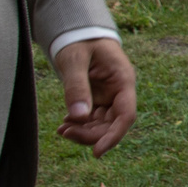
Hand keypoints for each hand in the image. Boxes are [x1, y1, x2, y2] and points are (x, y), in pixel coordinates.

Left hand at [51, 36, 137, 154]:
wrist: (78, 33)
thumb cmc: (79, 42)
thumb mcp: (75, 60)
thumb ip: (76, 87)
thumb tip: (78, 117)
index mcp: (123, 80)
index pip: (126, 115)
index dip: (114, 136)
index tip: (97, 153)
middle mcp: (120, 92)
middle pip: (113, 124)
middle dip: (91, 134)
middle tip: (65, 133)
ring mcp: (110, 96)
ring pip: (102, 124)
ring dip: (84, 132)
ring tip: (61, 130)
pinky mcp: (98, 99)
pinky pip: (93, 119)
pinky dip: (80, 125)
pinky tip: (64, 124)